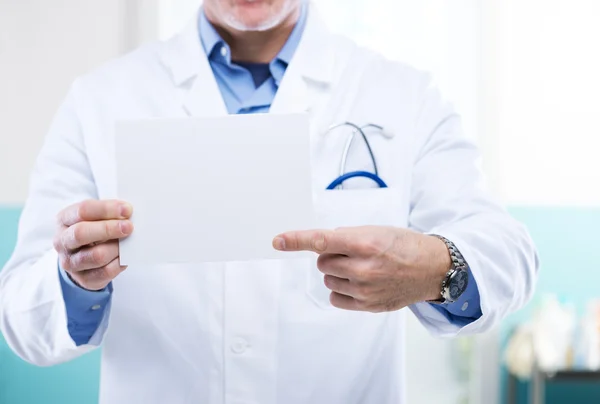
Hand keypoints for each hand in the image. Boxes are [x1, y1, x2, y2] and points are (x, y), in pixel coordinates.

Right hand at [53, 200, 133, 290]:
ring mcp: (71, 262)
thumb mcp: (94, 218)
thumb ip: (108, 214)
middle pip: (81, 233)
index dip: (106, 209)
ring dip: (117, 248)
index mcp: (64, 220)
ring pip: (96, 255)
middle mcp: (62, 241)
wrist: (83, 259)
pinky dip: (120, 262)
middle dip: (108, 229)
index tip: (126, 209)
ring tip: (128, 242)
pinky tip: (126, 256)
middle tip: (128, 226)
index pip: (82, 211)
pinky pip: (106, 271)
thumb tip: (129, 213)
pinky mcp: (84, 278)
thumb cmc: (92, 231)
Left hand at [273, 226, 450, 311]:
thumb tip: (320, 245)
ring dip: (338, 273)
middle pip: (322, 262)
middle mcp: (364, 268)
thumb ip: (346, 237)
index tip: (278, 240)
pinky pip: (336, 298)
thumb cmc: (403, 246)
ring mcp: (365, 290)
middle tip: (353, 253)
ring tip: (362, 268)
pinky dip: (342, 289)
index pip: (322, 241)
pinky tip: (359, 283)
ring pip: (328, 280)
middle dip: (331, 256)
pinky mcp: (368, 306)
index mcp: (365, 243)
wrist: (431, 268)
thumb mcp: (376, 230)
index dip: (297, 240)